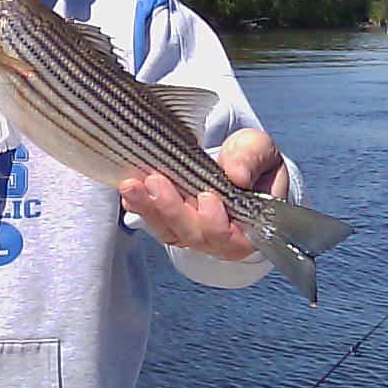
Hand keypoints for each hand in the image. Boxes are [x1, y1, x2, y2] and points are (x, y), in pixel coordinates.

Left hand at [117, 127, 289, 258]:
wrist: (236, 159)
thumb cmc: (250, 158)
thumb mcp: (257, 149)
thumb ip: (251, 159)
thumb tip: (237, 174)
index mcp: (250, 226)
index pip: (231, 238)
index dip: (215, 223)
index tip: (205, 197)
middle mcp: (220, 237)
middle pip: (194, 236)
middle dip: (173, 210)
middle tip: (157, 182)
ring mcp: (195, 232)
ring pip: (170, 232)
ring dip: (149, 209)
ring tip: (132, 186)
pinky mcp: (174, 223)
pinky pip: (156, 223)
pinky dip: (141, 208)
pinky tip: (130, 193)